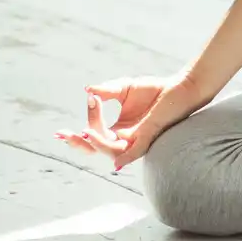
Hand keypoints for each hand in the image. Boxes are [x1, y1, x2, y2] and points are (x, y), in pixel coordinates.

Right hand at [55, 74, 205, 171]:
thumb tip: (88, 91)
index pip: (93, 134)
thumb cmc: (155, 91)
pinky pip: (130, 150)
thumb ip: (106, 91)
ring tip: (84, 131)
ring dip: (94, 142)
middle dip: (77, 144)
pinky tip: (102, 141)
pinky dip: (115, 150)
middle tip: (62, 135)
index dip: (83, 124)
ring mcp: (136, 141)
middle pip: (95, 150)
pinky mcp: (148, 137)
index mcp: (118, 130)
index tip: (89, 97)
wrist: (180, 88)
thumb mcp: (124, 88)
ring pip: (109, 152)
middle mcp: (124, 140)